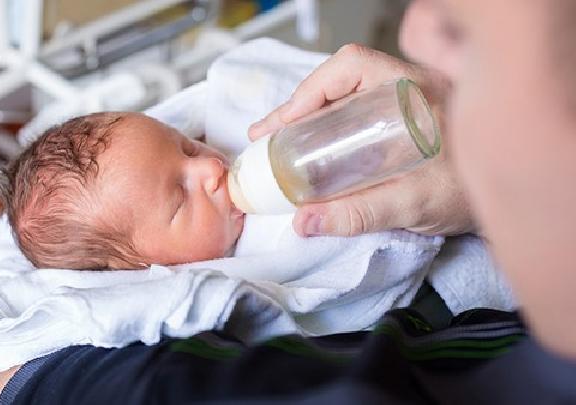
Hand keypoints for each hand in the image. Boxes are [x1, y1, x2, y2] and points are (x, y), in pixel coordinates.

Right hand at [248, 44, 473, 236]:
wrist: (510, 195)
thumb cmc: (474, 191)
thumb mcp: (414, 204)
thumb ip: (360, 213)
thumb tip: (305, 222)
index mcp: (413, 93)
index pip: (351, 67)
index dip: (310, 91)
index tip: (285, 124)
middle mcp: (408, 89)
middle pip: (339, 82)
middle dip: (297, 109)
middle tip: (268, 137)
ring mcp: (404, 104)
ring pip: (344, 98)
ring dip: (310, 119)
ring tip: (281, 144)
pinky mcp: (401, 123)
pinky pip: (355, 114)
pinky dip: (328, 129)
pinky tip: (314, 150)